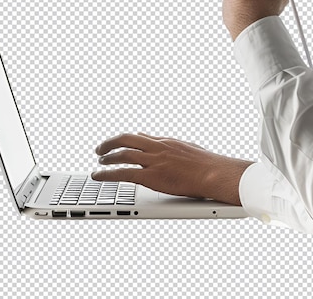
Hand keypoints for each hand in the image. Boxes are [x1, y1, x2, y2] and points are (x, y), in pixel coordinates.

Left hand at [91, 133, 252, 205]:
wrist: (214, 173)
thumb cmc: (208, 165)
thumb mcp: (189, 148)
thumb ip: (174, 147)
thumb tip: (166, 144)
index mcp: (166, 142)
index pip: (140, 137)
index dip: (125, 140)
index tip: (117, 143)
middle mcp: (157, 147)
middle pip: (126, 139)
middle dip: (110, 143)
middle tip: (99, 149)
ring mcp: (154, 161)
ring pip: (122, 154)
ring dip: (107, 158)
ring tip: (98, 163)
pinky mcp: (151, 176)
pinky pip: (123, 173)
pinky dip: (107, 174)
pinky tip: (98, 176)